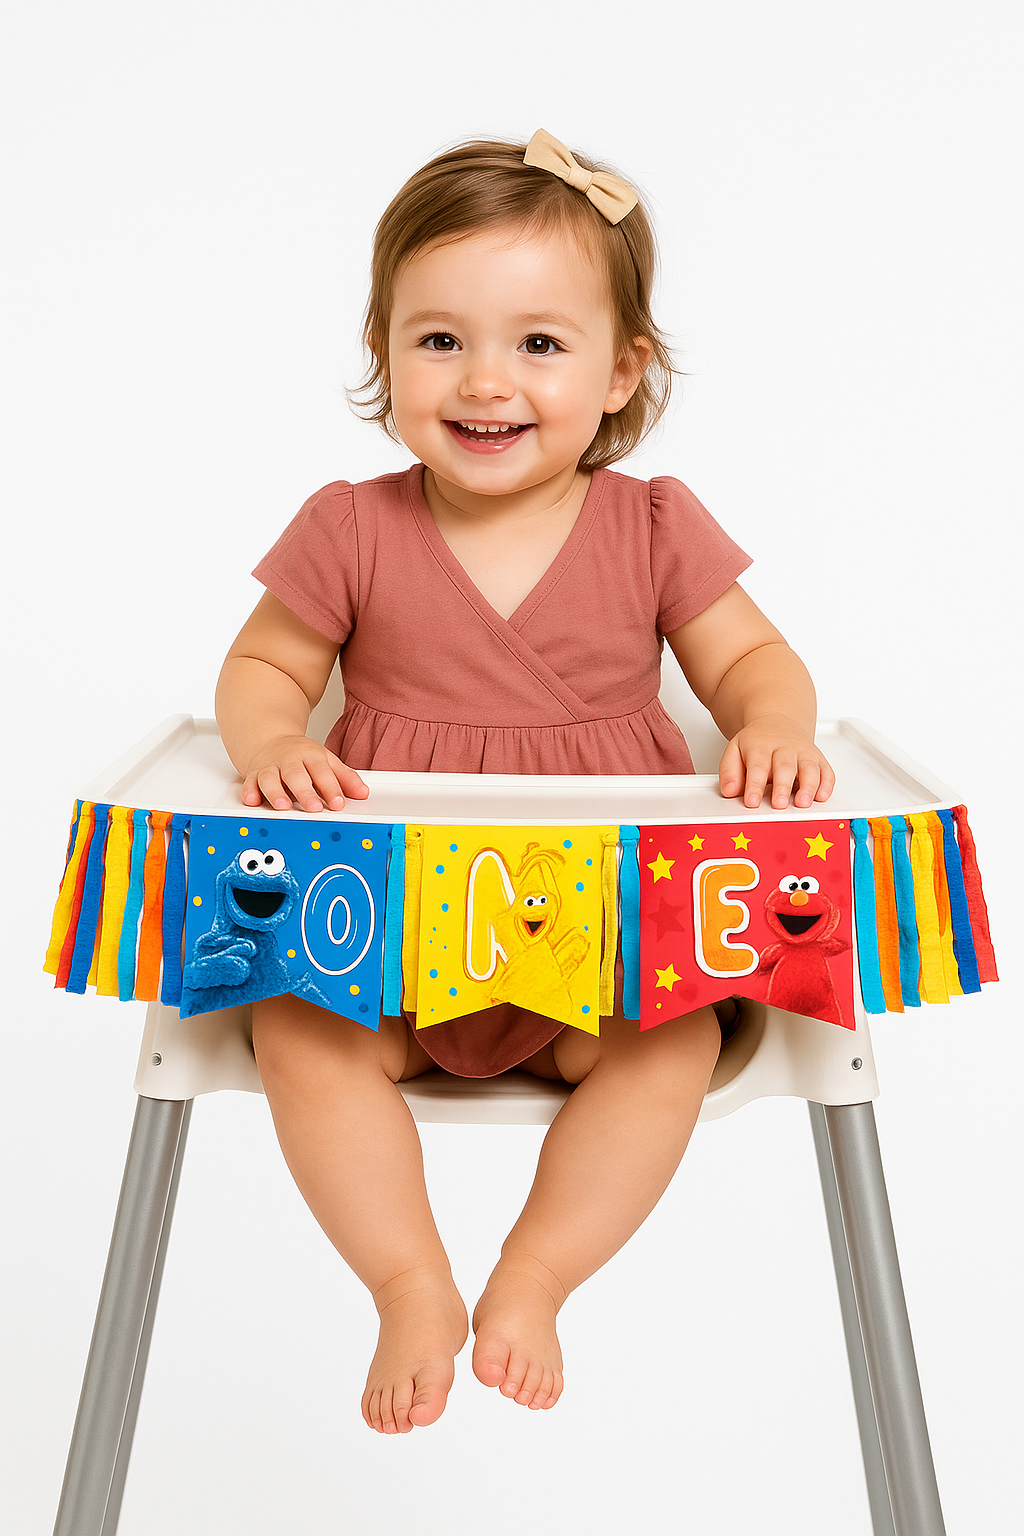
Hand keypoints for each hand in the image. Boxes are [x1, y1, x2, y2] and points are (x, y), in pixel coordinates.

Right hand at [241, 735, 369, 812]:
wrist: (269, 738)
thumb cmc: (300, 754)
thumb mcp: (326, 761)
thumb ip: (344, 778)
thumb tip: (362, 793)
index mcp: (310, 757)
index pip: (322, 772)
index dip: (331, 788)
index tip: (338, 804)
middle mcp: (290, 762)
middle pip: (297, 776)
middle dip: (305, 792)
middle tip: (313, 808)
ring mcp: (271, 768)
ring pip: (271, 779)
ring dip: (276, 793)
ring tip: (283, 806)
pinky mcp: (254, 775)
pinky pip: (250, 783)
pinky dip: (250, 792)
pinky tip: (252, 800)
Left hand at [718, 714, 834, 809]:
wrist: (777, 721)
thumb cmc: (756, 743)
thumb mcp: (735, 751)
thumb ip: (730, 772)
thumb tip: (729, 790)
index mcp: (760, 746)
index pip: (757, 766)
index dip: (754, 785)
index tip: (752, 802)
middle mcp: (784, 748)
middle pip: (785, 766)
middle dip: (783, 786)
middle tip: (779, 804)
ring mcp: (803, 752)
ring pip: (809, 767)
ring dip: (808, 786)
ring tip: (803, 803)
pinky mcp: (818, 759)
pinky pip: (826, 770)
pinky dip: (827, 784)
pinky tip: (822, 796)